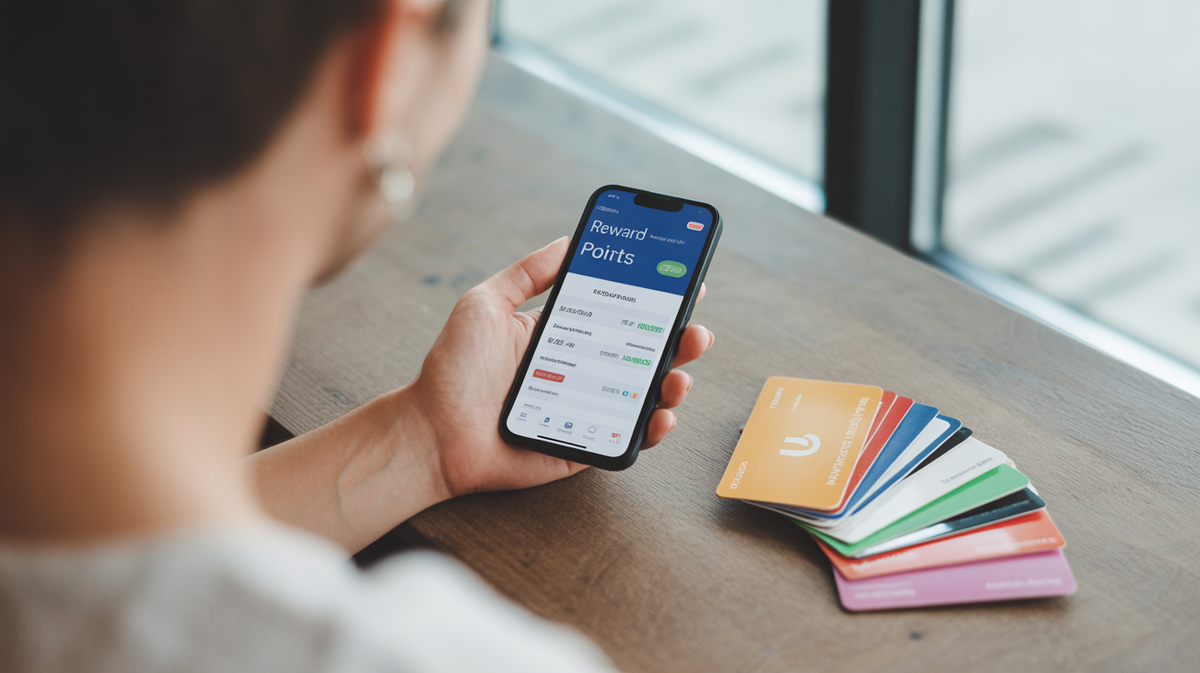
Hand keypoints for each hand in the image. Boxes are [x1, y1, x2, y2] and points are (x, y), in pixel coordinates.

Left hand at [410, 237, 713, 496]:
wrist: (431, 431)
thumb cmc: (453, 369)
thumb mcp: (486, 303)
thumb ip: (528, 274)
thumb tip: (568, 240)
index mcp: (563, 336)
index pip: (620, 315)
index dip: (655, 301)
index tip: (682, 282)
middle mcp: (581, 372)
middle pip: (644, 354)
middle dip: (679, 341)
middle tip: (695, 330)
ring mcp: (586, 409)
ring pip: (645, 396)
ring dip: (674, 383)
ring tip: (681, 374)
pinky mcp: (584, 445)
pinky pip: (627, 439)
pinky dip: (652, 428)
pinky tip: (661, 413)